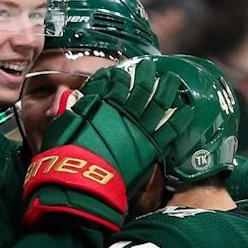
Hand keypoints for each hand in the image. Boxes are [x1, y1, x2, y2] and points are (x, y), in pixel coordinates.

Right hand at [23, 57, 192, 230]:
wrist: (82, 179)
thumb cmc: (66, 155)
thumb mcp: (61, 126)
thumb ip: (70, 109)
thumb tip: (71, 97)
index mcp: (101, 102)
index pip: (113, 81)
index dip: (119, 75)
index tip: (123, 71)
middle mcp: (123, 109)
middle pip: (140, 86)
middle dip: (147, 74)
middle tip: (152, 67)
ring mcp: (140, 126)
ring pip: (159, 101)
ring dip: (167, 89)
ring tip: (173, 80)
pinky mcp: (152, 145)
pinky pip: (171, 128)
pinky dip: (180, 117)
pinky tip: (187, 109)